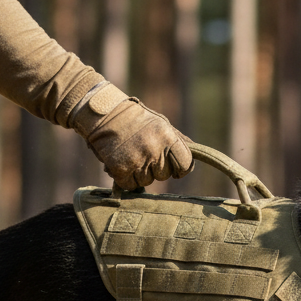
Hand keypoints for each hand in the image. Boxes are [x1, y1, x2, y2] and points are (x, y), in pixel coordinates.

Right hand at [70, 82, 192, 189]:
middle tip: (144, 154)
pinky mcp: (120, 169)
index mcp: (168, 137)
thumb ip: (178, 139)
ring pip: (147, 181)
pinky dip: (126, 179)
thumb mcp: (160, 122)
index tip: (176, 170)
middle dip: (156, 168)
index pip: (185, 164)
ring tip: (131, 155)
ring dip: (140, 173)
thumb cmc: (135, 118)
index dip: (181, 169)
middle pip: (164, 175)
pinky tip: (122, 164)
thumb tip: (197, 153)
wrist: (103, 113)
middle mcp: (154, 150)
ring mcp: (137, 160)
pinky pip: (130, 186)